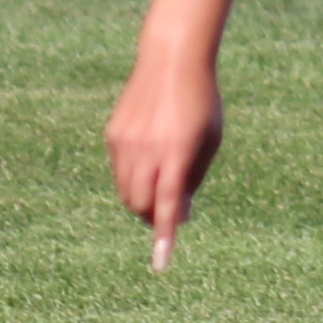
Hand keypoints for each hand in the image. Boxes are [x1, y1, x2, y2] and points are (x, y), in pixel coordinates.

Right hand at [106, 43, 224, 270]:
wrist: (171, 59)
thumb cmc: (201, 103)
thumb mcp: (209, 141)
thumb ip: (194, 178)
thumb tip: (180, 215)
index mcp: (177, 152)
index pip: (168, 204)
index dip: (165, 236)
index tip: (161, 263)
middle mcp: (148, 149)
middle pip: (141, 204)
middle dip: (154, 218)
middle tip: (169, 214)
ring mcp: (126, 141)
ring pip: (126, 191)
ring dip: (142, 201)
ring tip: (160, 190)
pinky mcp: (113, 134)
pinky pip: (120, 170)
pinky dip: (133, 178)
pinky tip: (148, 161)